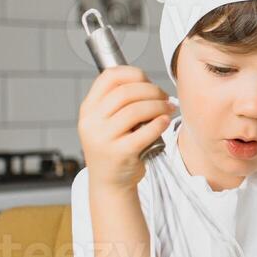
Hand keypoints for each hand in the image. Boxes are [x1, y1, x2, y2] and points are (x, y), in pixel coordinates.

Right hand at [77, 66, 174, 190]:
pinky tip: (165, 122)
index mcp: (88, 109)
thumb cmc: (114, 147)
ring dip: (159, 106)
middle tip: (165, 97)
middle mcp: (91, 122)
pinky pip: (145, 132)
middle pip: (126, 92)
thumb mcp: (106, 122)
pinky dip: (159, 123)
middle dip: (152, 90)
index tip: (148, 81)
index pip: (109, 77)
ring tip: (168, 109)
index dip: (133, 74)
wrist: (110, 182)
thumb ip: (119, 101)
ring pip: (136, 109)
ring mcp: (103, 138)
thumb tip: (148, 82)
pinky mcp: (119, 153)